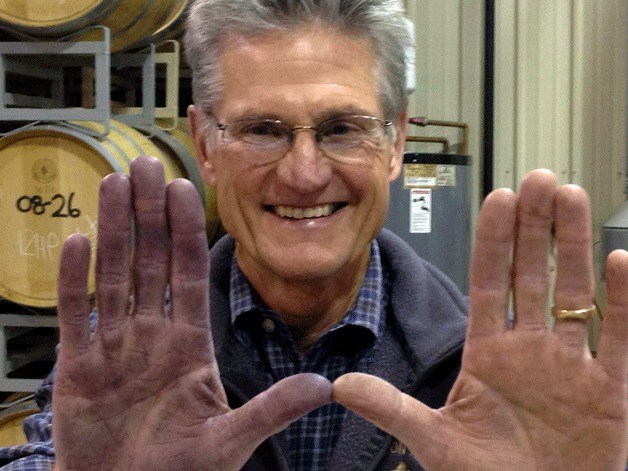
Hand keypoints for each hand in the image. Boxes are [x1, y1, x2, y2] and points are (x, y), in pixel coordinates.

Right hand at [53, 156, 331, 470]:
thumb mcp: (231, 439)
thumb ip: (273, 408)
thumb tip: (325, 385)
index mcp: (189, 345)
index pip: (188, 273)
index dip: (185, 231)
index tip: (185, 189)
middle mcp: (152, 336)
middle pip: (149, 261)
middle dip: (147, 213)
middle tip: (143, 165)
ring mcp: (114, 346)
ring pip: (114, 275)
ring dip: (113, 229)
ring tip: (112, 184)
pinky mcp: (78, 367)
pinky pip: (75, 314)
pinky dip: (74, 280)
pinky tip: (77, 241)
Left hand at [334, 169, 626, 469]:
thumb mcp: (434, 441)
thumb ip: (392, 409)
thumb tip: (340, 386)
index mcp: (488, 356)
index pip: (490, 283)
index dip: (494, 241)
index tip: (499, 199)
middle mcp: (530, 351)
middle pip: (533, 274)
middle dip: (535, 227)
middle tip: (539, 178)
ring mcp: (570, 368)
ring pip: (573, 293)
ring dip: (574, 246)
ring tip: (572, 197)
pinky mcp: (608, 393)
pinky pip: (617, 339)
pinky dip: (621, 303)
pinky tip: (617, 261)